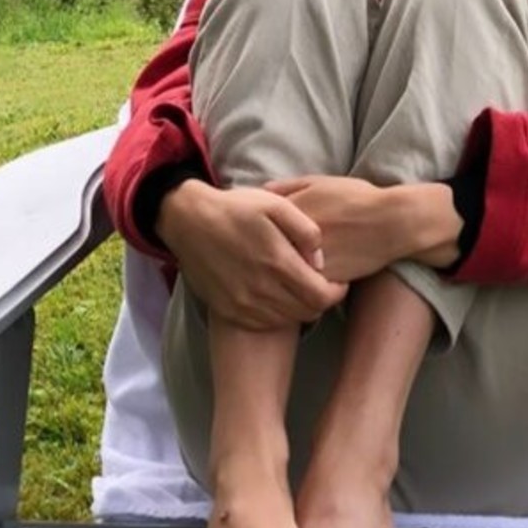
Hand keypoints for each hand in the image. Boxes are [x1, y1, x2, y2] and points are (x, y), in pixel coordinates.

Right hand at [156, 182, 347, 330]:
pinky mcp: (228, 310)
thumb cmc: (237, 208)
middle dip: (321, 300)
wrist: (188, 221)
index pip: (321, 296)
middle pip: (307, 312)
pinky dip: (277, 314)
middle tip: (320, 284)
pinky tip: (276, 295)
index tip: (338, 281)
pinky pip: (263, 324)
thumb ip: (306, 231)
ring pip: (287, 321)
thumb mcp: (276, 204)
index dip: (337, 292)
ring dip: (300, 308)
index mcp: (276, 262)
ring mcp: (242, 303)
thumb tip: (320, 260)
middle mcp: (260, 289)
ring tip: (298, 287)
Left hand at [265, 176, 464, 280]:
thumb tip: (260, 190)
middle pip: (263, 252)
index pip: (255, 225)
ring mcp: (306, 263)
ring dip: (273, 274)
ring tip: (270, 274)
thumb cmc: (355, 197)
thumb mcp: (319, 182)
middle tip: (255, 258)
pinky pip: (298, 287)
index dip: (253, 231)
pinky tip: (292, 282)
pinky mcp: (321, 281)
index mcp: (288, 213)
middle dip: (258, 254)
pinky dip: (293, 286)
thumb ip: (287, 186)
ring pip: (279, 274)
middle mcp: (293, 239)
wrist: (389, 222)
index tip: (252, 234)